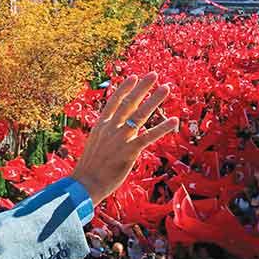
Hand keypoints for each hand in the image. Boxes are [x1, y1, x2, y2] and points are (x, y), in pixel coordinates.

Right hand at [71, 72, 178, 204]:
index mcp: (100, 126)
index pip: (113, 102)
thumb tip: (116, 131)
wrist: (84, 184)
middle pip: (128, 103)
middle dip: (142, 88)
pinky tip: (174, 121)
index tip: (134, 77)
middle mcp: (110, 128)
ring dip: (154, 100)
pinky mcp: (129, 151)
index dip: (125, 88)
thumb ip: (106, 136)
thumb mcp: (94, 146)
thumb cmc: (89, 169)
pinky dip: (162, 128)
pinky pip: (148, 137)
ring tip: (166, 88)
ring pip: (140, 115)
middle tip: (154, 75)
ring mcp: (120, 139)